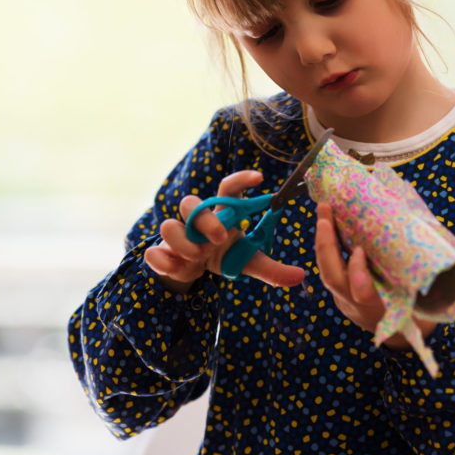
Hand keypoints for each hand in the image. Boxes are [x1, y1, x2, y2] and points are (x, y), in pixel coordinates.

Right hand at [144, 170, 305, 291]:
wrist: (193, 272)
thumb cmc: (223, 256)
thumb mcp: (247, 262)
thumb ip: (272, 269)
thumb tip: (300, 277)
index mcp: (221, 215)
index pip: (227, 188)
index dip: (241, 179)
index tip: (260, 177)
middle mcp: (196, 220)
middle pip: (192, 203)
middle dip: (204, 219)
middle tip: (220, 238)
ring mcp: (177, 235)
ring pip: (168, 225)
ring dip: (184, 242)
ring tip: (199, 258)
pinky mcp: (161, 253)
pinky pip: (154, 252)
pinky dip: (164, 261)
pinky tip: (179, 270)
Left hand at [315, 203, 434, 348]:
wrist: (401, 333)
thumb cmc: (417, 305)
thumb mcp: (424, 294)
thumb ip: (420, 270)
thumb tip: (428, 229)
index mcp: (383, 308)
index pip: (363, 295)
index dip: (358, 275)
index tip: (359, 251)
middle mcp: (360, 305)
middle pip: (335, 281)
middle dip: (327, 248)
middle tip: (325, 218)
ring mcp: (348, 301)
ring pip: (328, 275)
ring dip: (323, 241)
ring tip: (324, 211)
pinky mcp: (342, 293)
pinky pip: (330, 269)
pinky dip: (328, 246)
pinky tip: (328, 221)